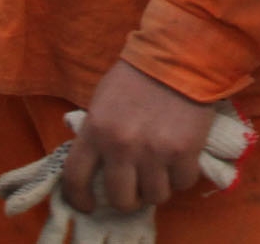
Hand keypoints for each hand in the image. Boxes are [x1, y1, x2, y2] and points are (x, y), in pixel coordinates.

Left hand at [63, 61, 216, 214]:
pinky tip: (181, 159)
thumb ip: (97, 133)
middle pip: (121, 198)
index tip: (89, 205)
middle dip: (129, 198)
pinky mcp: (183, 152)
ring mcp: (154, 152)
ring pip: (154, 197)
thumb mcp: (103, 100)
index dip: (79, 199)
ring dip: (158, 187)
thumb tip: (97, 164)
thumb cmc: (138, 74)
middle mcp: (122, 146)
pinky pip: (182, 183)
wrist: (179, 53)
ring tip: (161, 170)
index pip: (76, 179)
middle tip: (136, 188)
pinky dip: (182, 176)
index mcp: (96, 130)